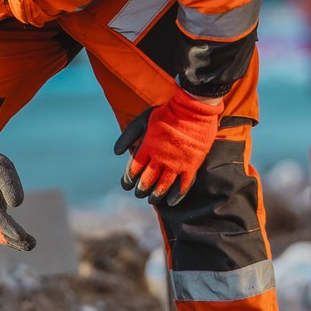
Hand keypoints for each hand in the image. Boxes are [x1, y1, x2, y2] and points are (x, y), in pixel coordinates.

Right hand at [0, 129, 34, 250]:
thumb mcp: (2, 167)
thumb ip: (9, 183)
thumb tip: (16, 204)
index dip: (10, 228)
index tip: (22, 236)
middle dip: (14, 239)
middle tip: (31, 244)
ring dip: (12, 241)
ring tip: (30, 244)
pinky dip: (7, 236)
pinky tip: (19, 241)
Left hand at [113, 88, 223, 203]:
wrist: (193, 108)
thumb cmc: (167, 113)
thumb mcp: (143, 120)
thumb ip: (128, 136)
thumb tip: (116, 153)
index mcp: (147, 147)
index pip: (133, 169)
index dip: (128, 180)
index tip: (126, 185)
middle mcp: (160, 158)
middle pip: (147, 180)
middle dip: (141, 189)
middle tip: (139, 194)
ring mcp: (176, 163)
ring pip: (163, 185)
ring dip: (156, 195)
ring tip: (151, 200)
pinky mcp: (191, 165)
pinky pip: (183, 185)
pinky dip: (176, 195)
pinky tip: (170, 202)